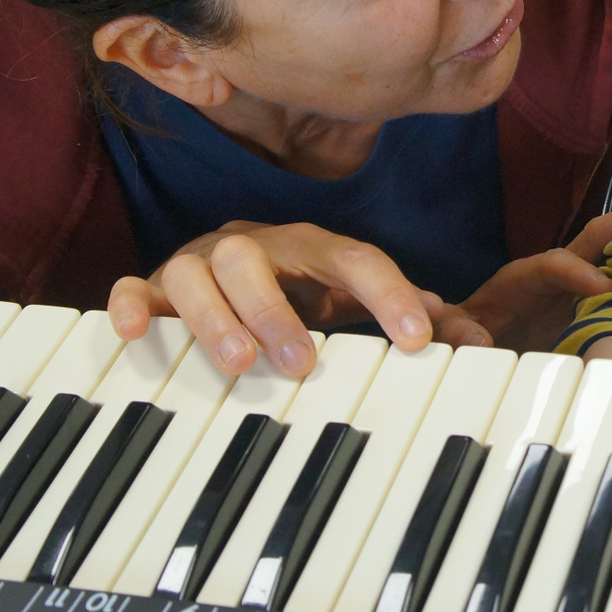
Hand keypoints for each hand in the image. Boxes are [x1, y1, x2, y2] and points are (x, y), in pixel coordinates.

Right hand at [108, 221, 485, 377]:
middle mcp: (255, 246)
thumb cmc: (300, 293)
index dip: (389, 293)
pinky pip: (134, 286)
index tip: (418, 338)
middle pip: (264, 260)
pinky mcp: (153, 286)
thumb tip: (478, 339)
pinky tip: (136, 333)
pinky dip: (133, 305)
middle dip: (281, 310)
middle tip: (302, 363)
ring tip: (237, 364)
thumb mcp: (354, 304)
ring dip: (218, 316)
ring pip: (202, 272)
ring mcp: (200, 262)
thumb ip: (413, 316)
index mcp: (311, 248)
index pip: (356, 259)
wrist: (227, 269)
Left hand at [445, 173, 611, 352]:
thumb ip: (462, 331)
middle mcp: (560, 272)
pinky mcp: (602, 299)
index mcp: (526, 277)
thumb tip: (478, 338)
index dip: (577, 272)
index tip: (601, 286)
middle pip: (597, 238)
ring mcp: (584, 282)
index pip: (553, 265)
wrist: (482, 340)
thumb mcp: (459, 331)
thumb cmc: (472, 331)